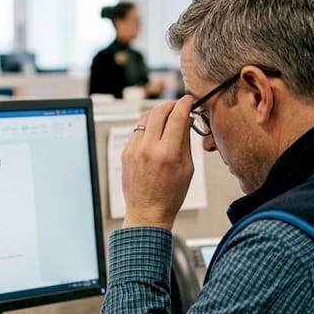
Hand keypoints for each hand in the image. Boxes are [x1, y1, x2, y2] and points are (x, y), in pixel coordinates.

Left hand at [121, 97, 194, 228]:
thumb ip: (186, 141)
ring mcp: (134, 150)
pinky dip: (147, 126)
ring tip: (166, 117)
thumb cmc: (170, 195)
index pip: (177, 116)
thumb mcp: (187, 168)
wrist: (147, 213)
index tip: (188, 100)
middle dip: (171, 105)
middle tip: (178, 107)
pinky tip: (155, 131)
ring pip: (145, 117)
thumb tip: (186, 119)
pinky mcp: (125, 153)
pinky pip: (136, 130)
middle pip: (159, 111)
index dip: (185, 104)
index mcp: (168, 153)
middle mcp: (149, 148)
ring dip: (157, 112)